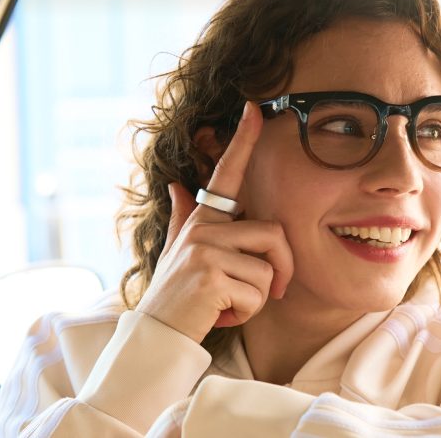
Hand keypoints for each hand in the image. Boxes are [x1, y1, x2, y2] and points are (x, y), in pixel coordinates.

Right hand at [136, 102, 293, 342]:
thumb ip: (182, 216)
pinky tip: (222, 313)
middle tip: (273, 291)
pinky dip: (247, 312)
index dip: (242, 140)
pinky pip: (257, 293)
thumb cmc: (176, 292)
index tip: (254, 108)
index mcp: (202, 219)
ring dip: (258, 297)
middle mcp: (203, 229)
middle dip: (283, 268)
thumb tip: (176, 183)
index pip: (226, 174)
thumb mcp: (176, 251)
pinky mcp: (209, 276)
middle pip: (274, 234)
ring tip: (229, 303)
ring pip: (268, 270)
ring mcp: (204, 251)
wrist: (157, 332)